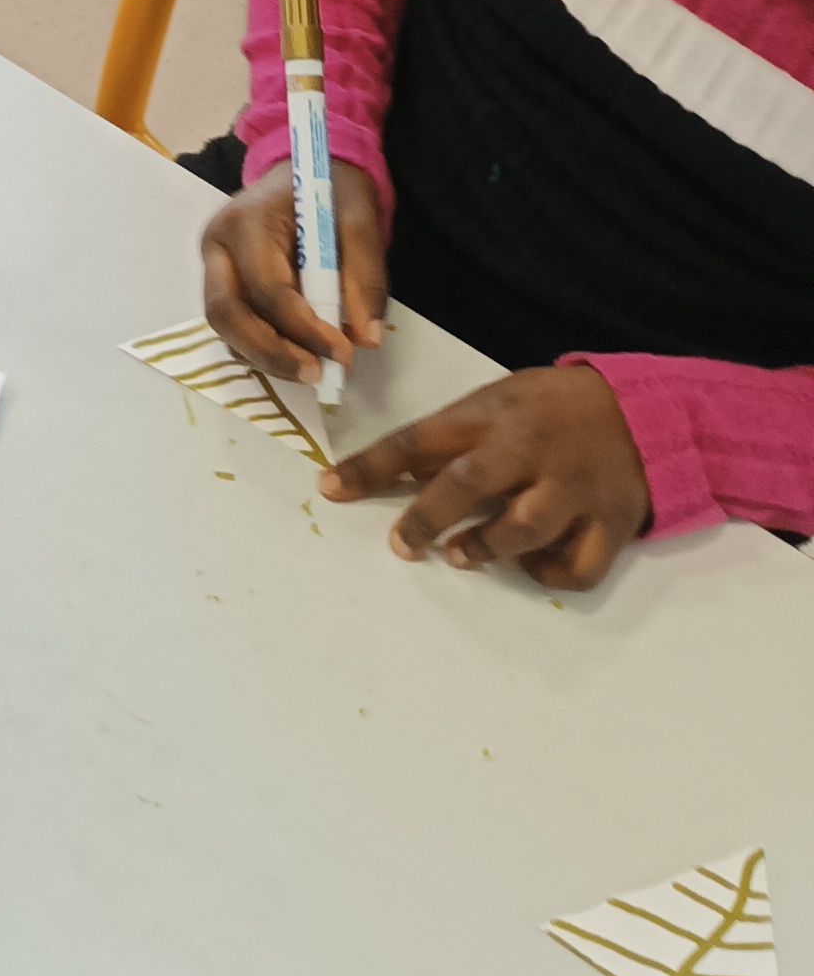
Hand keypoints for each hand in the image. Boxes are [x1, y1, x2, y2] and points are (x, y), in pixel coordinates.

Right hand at [200, 157, 389, 390]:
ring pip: (226, 327)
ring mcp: (213, 265)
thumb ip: (365, 276)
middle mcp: (217, 245)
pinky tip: (297, 356)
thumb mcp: (360, 218)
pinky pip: (234, 326)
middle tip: (317, 375)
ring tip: (314, 371)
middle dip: (272, 352)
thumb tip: (365, 338)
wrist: (306, 168)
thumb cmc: (331, 188)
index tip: (344, 352)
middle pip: (227, 314)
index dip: (304, 328)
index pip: (267, 289)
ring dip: (267, 357)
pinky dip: (263, 349)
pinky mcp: (221, 283)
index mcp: (246, 222)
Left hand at [322, 365, 648, 590]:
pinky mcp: (610, 524)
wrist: (645, 412)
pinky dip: (548, 575)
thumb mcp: (499, 401)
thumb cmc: (553, 408)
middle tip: (400, 545)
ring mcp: (574, 489)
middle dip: (425, 518)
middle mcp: (530, 451)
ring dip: (484, 549)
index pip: (419, 439)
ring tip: (460, 555)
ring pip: (523, 529)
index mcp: (494, 414)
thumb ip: (454, 437)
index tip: (330, 488)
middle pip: (468, 484)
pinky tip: (529, 566)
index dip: (370, 466)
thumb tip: (397, 476)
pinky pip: (577, 566)